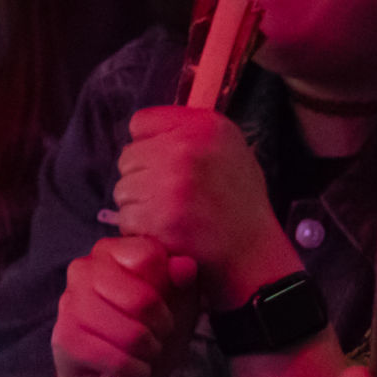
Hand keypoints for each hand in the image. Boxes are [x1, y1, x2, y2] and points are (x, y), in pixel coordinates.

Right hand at [50, 236, 200, 376]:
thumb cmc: (149, 329)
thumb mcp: (177, 299)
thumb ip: (182, 278)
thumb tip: (186, 266)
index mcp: (111, 250)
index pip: (148, 255)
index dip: (169, 288)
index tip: (167, 304)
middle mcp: (83, 269)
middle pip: (142, 299)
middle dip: (162, 326)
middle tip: (159, 335)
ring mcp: (69, 304)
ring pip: (130, 333)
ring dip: (149, 351)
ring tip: (146, 352)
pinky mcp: (64, 340)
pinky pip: (115, 359)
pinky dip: (135, 370)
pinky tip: (134, 370)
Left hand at [112, 106, 299, 309]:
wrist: (253, 254)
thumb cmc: (240, 204)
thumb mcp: (230, 150)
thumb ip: (190, 132)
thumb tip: (143, 132)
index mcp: (205, 125)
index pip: (141, 122)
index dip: (149, 144)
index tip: (165, 162)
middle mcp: (187, 147)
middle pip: (128, 156)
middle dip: (143, 178)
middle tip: (171, 197)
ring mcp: (171, 182)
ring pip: (123, 188)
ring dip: (139, 205)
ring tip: (171, 216)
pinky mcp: (160, 217)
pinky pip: (126, 218)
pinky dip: (140, 230)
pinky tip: (167, 233)